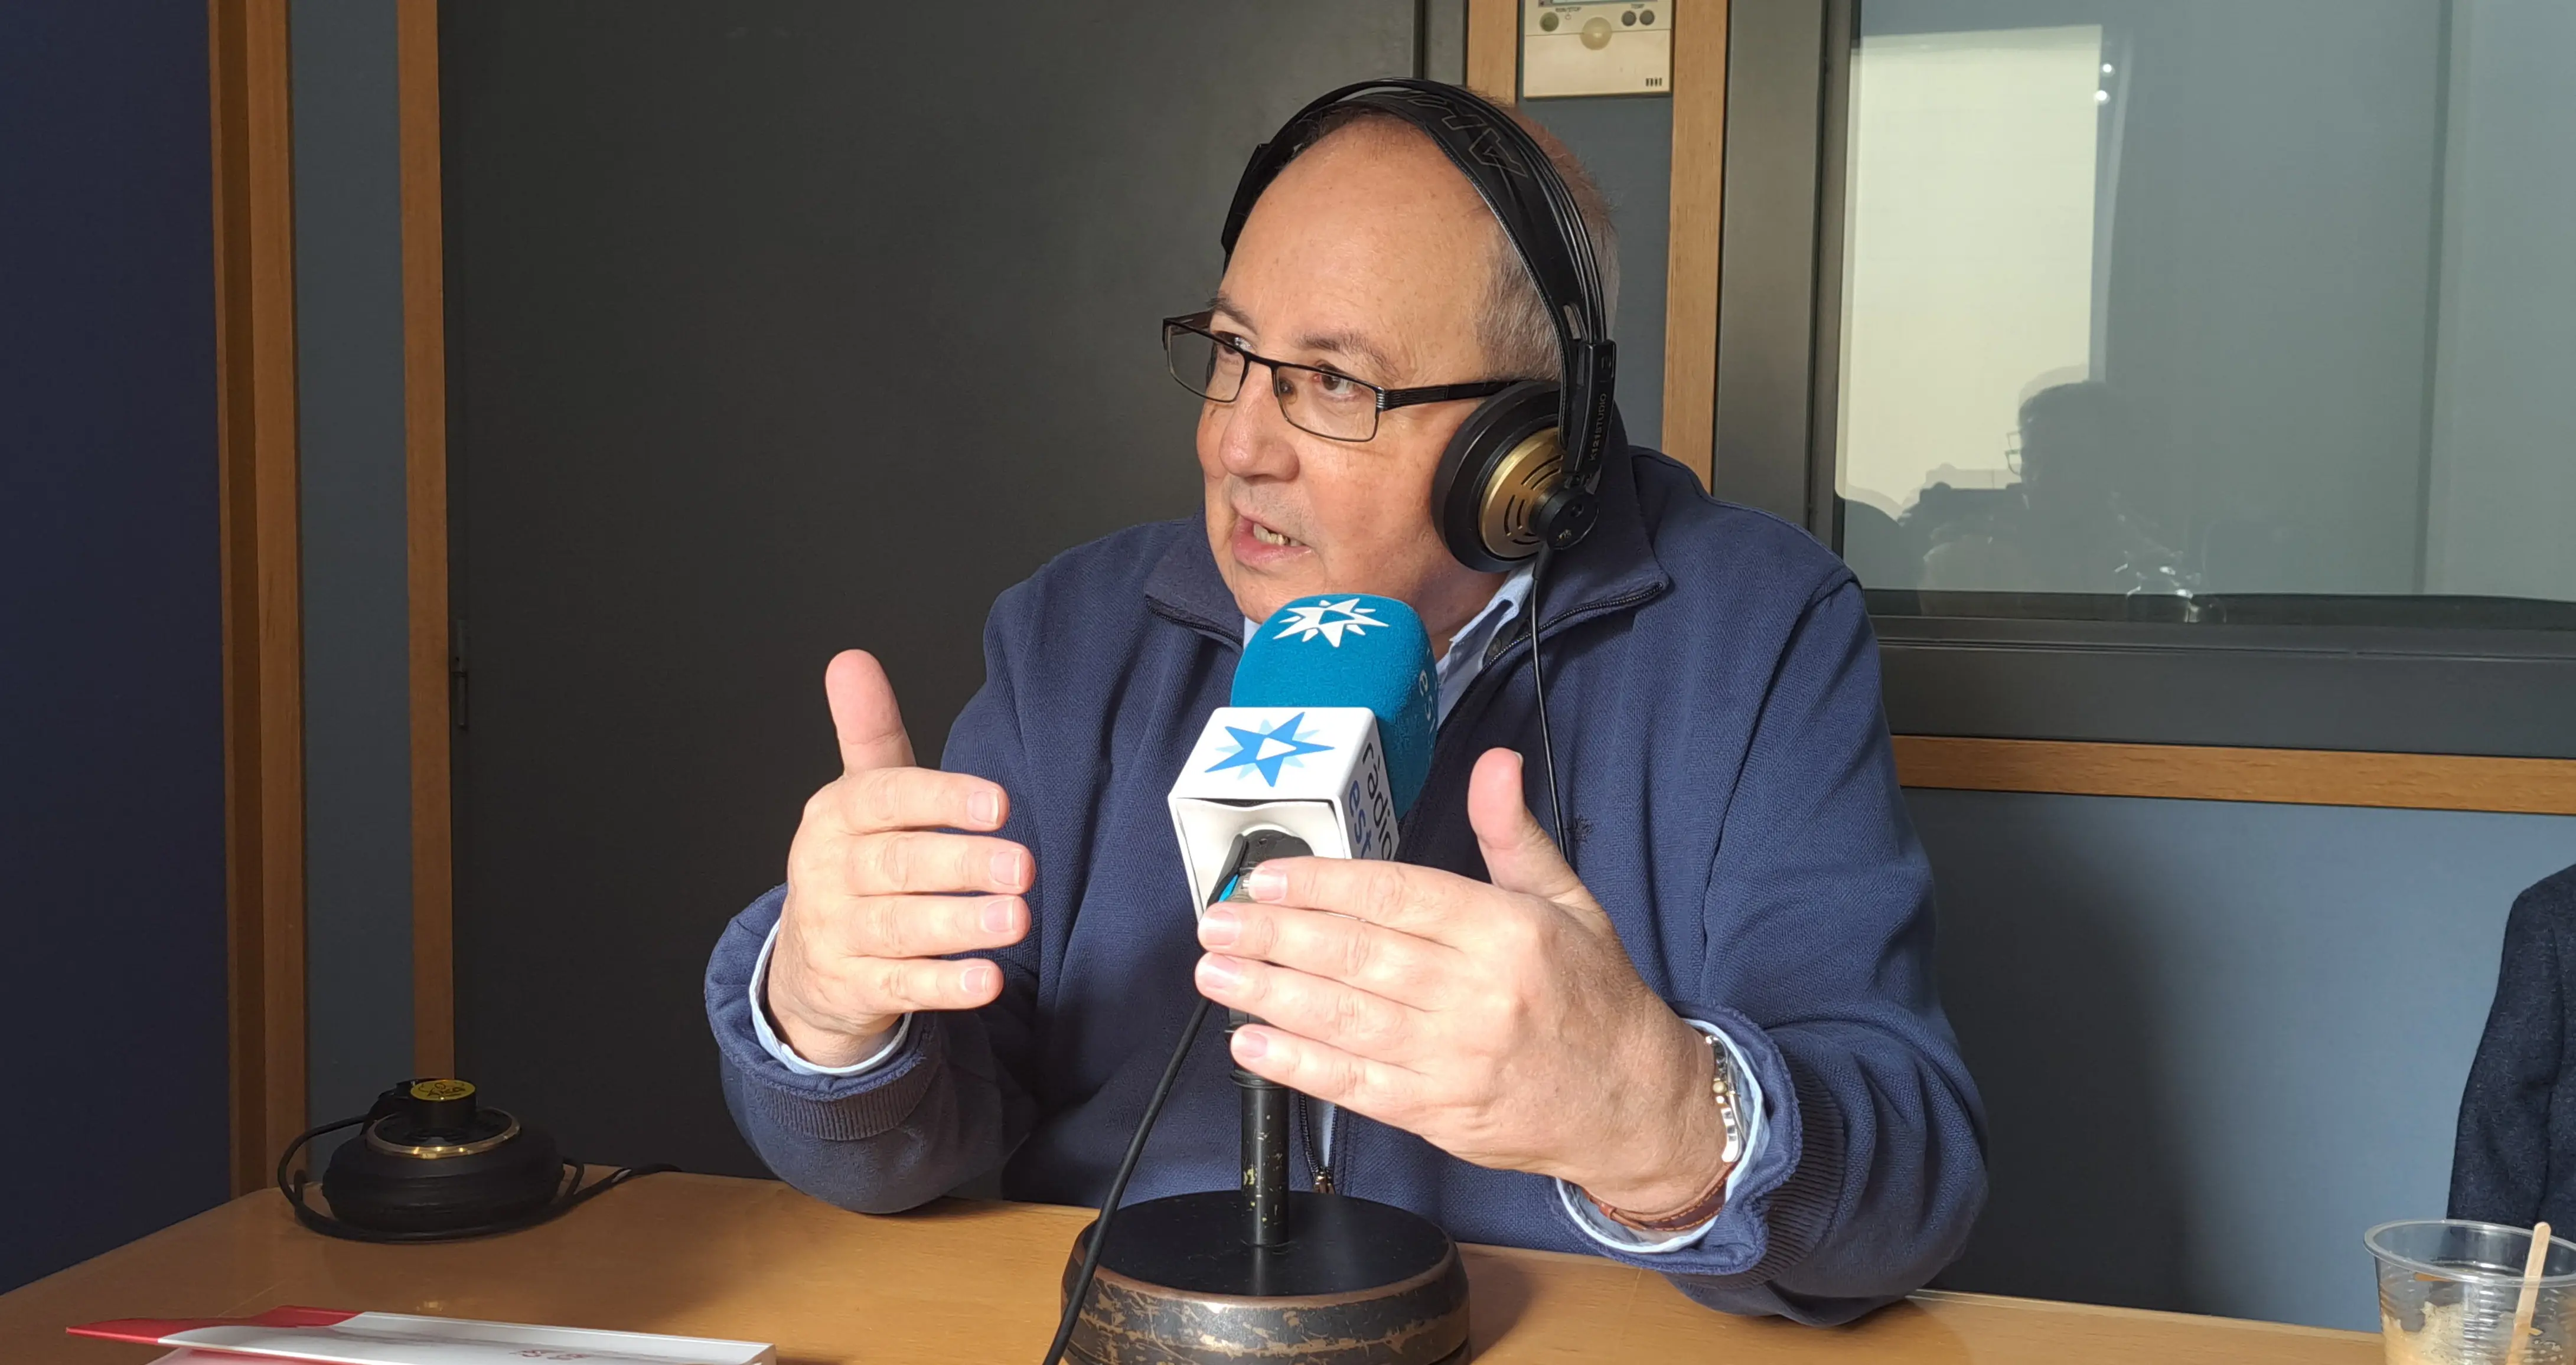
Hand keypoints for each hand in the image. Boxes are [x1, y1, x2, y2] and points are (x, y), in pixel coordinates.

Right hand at [766, 651, 1031, 1067]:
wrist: (807, 964)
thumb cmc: (857, 863)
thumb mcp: (860, 796)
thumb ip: (867, 731)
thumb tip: (851, 658)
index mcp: (835, 816)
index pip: (885, 798)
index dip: (941, 799)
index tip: (997, 803)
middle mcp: (829, 874)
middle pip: (897, 866)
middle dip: (961, 865)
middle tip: (1022, 866)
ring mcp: (838, 935)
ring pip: (900, 928)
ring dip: (960, 926)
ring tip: (1016, 919)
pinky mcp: (854, 988)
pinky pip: (900, 988)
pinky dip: (943, 987)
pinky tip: (986, 981)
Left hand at [1193, 748, 1729, 1214]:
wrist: (1632, 1104)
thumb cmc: (1594, 995)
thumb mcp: (1568, 901)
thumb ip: (1514, 834)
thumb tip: (1496, 761)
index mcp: (1508, 931)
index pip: (1399, 896)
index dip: (1325, 885)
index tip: (1267, 878)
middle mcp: (1478, 994)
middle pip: (1359, 956)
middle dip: (1277, 937)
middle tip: (1216, 922)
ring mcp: (1454, 1059)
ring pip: (1346, 1019)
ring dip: (1270, 995)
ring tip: (1214, 973)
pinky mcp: (1438, 1113)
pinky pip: (1356, 1085)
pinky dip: (1299, 1066)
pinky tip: (1252, 1044)